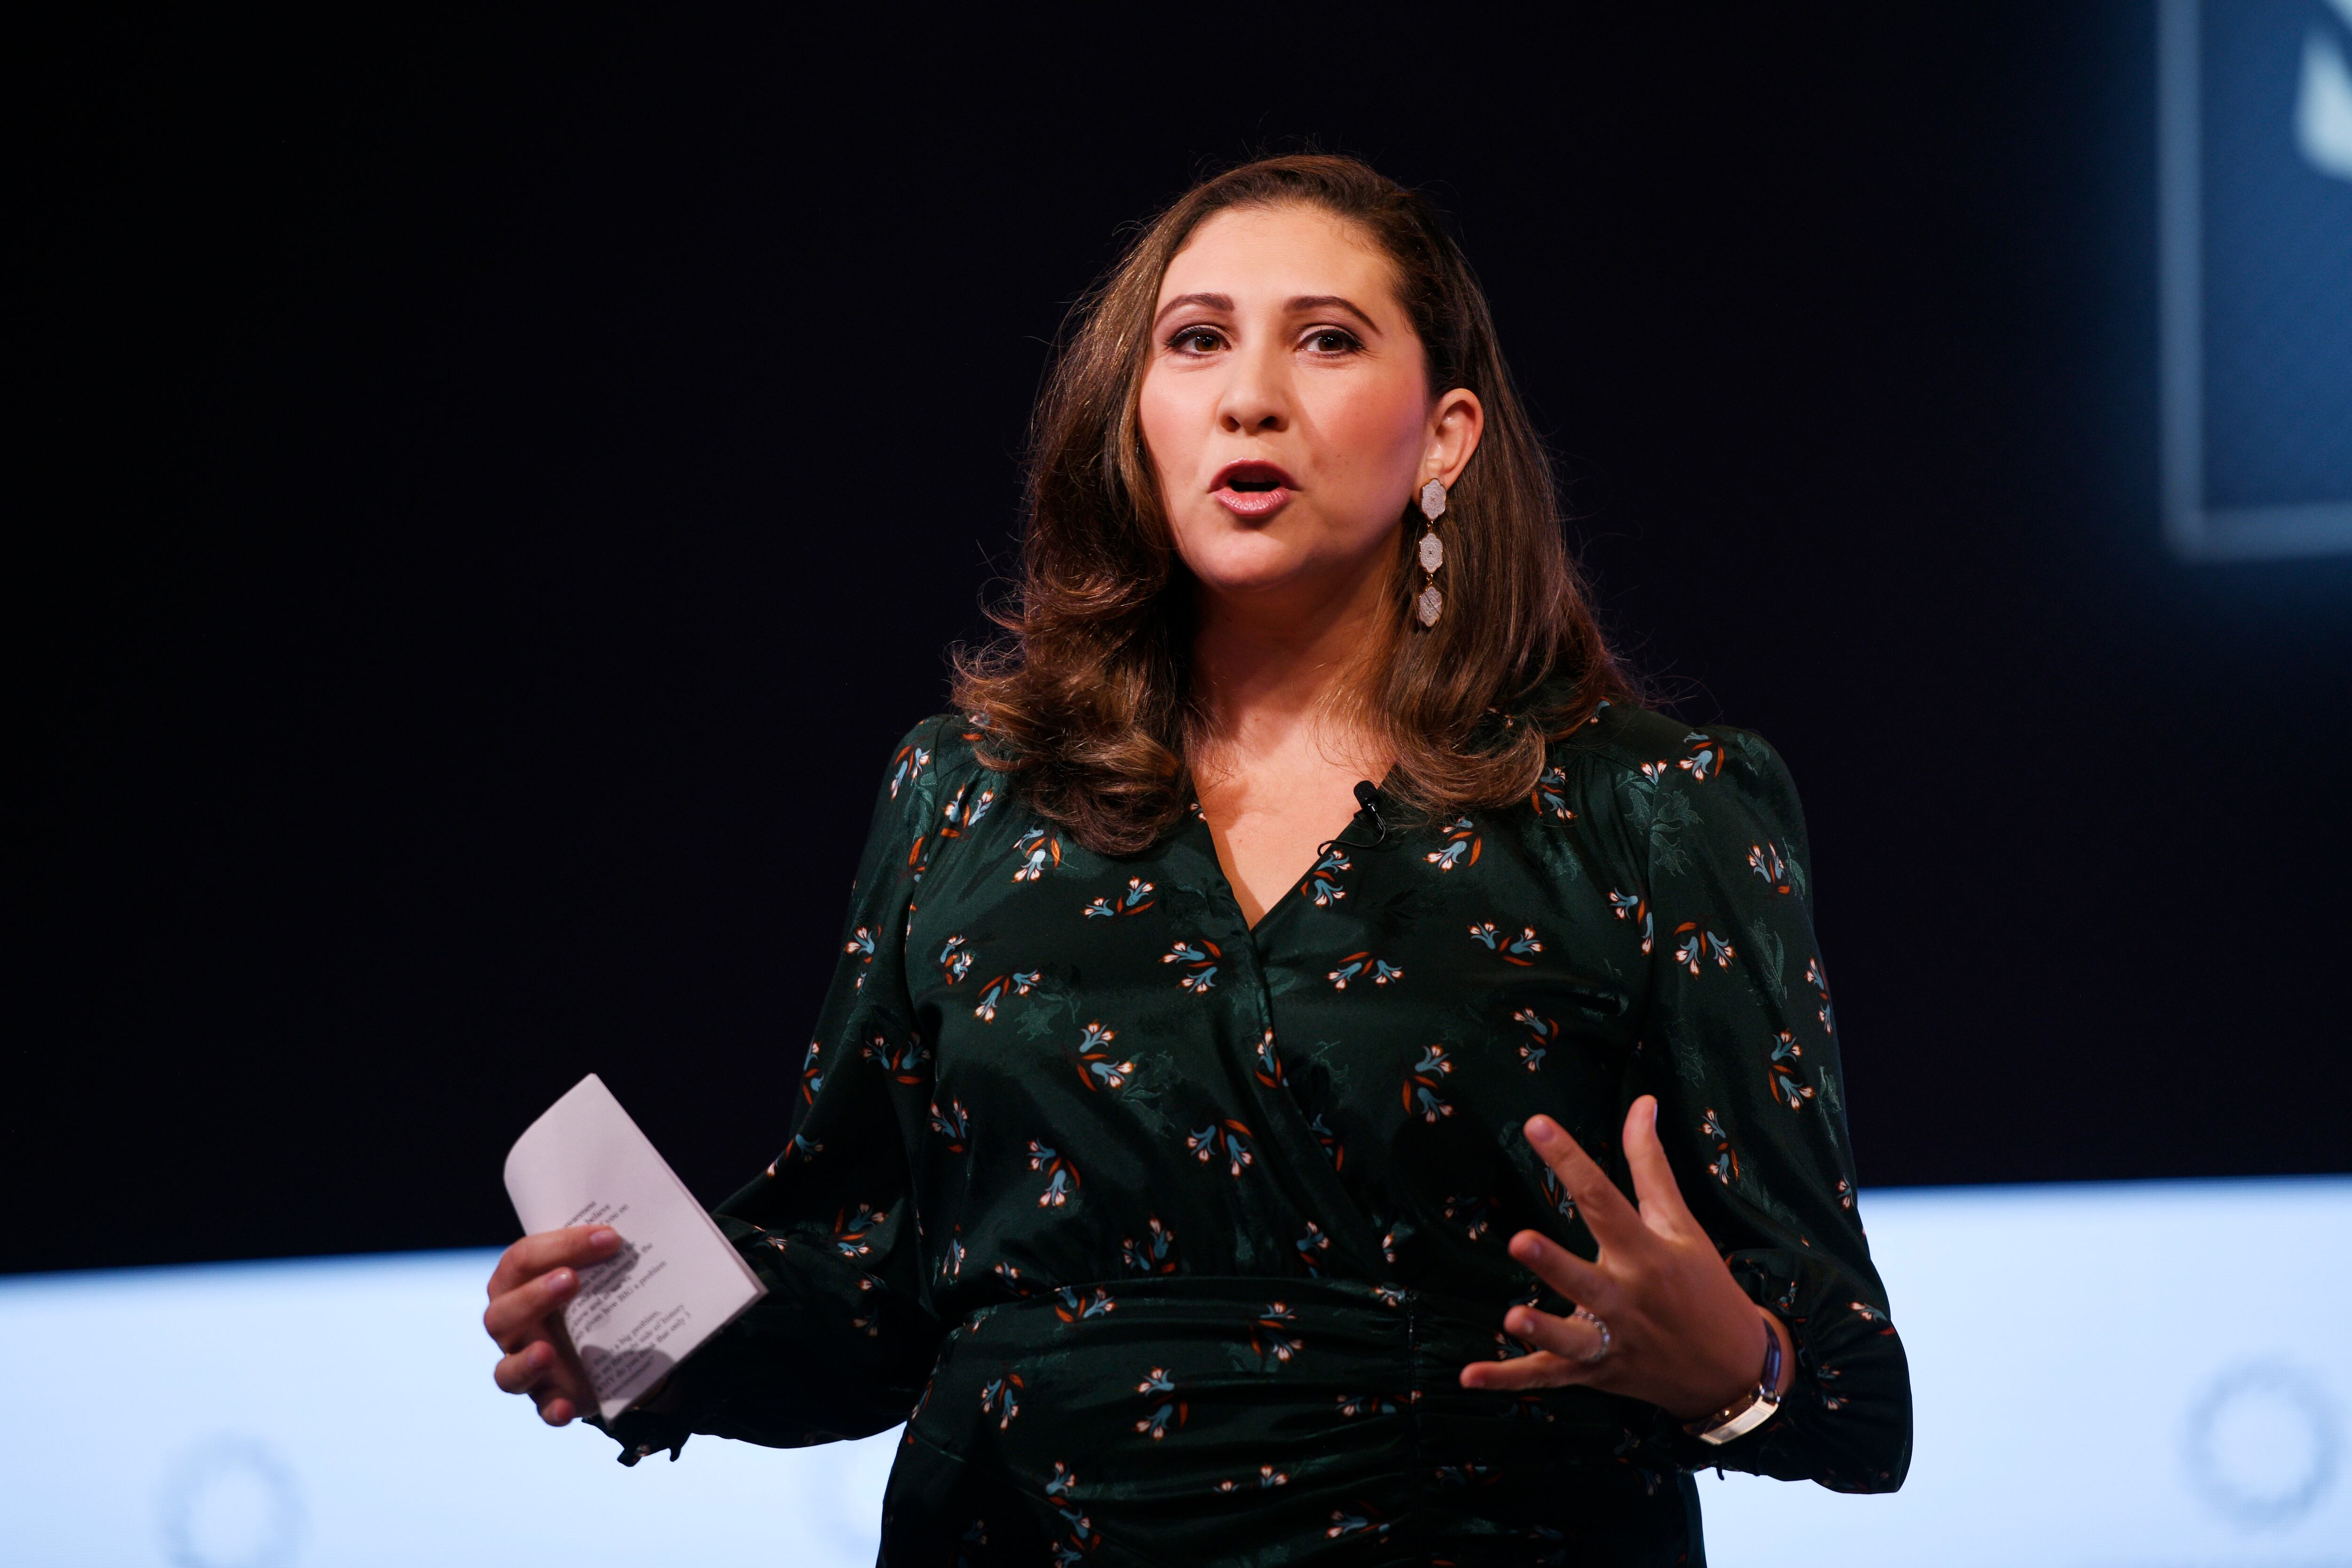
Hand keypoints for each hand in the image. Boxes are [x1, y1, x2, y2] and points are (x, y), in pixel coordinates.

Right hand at [483, 1224, 617, 1425]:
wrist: (607, 1340)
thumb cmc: (592, 1291)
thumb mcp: (596, 1267)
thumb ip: (604, 1247)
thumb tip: (643, 1222)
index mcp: (517, 1283)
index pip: (522, 1259)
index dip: (561, 1245)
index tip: (609, 1237)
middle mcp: (512, 1326)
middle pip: (502, 1314)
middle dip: (535, 1295)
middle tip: (573, 1280)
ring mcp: (526, 1365)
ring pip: (506, 1371)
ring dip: (526, 1360)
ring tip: (548, 1352)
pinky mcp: (549, 1396)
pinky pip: (542, 1409)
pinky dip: (552, 1410)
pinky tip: (565, 1407)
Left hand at [1458, 1096, 1792, 1421]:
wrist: (1734, 1371)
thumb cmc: (1703, 1286)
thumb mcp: (1681, 1223)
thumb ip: (1650, 1164)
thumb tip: (1642, 1102)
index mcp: (1647, 1254)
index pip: (1603, 1199)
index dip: (1570, 1161)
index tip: (1536, 1125)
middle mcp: (1629, 1298)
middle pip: (1587, 1279)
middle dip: (1554, 1264)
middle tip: (1520, 1242)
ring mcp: (1613, 1342)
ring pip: (1572, 1339)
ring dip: (1542, 1331)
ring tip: (1511, 1317)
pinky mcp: (1597, 1373)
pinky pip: (1549, 1377)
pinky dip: (1510, 1379)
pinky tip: (1469, 1375)